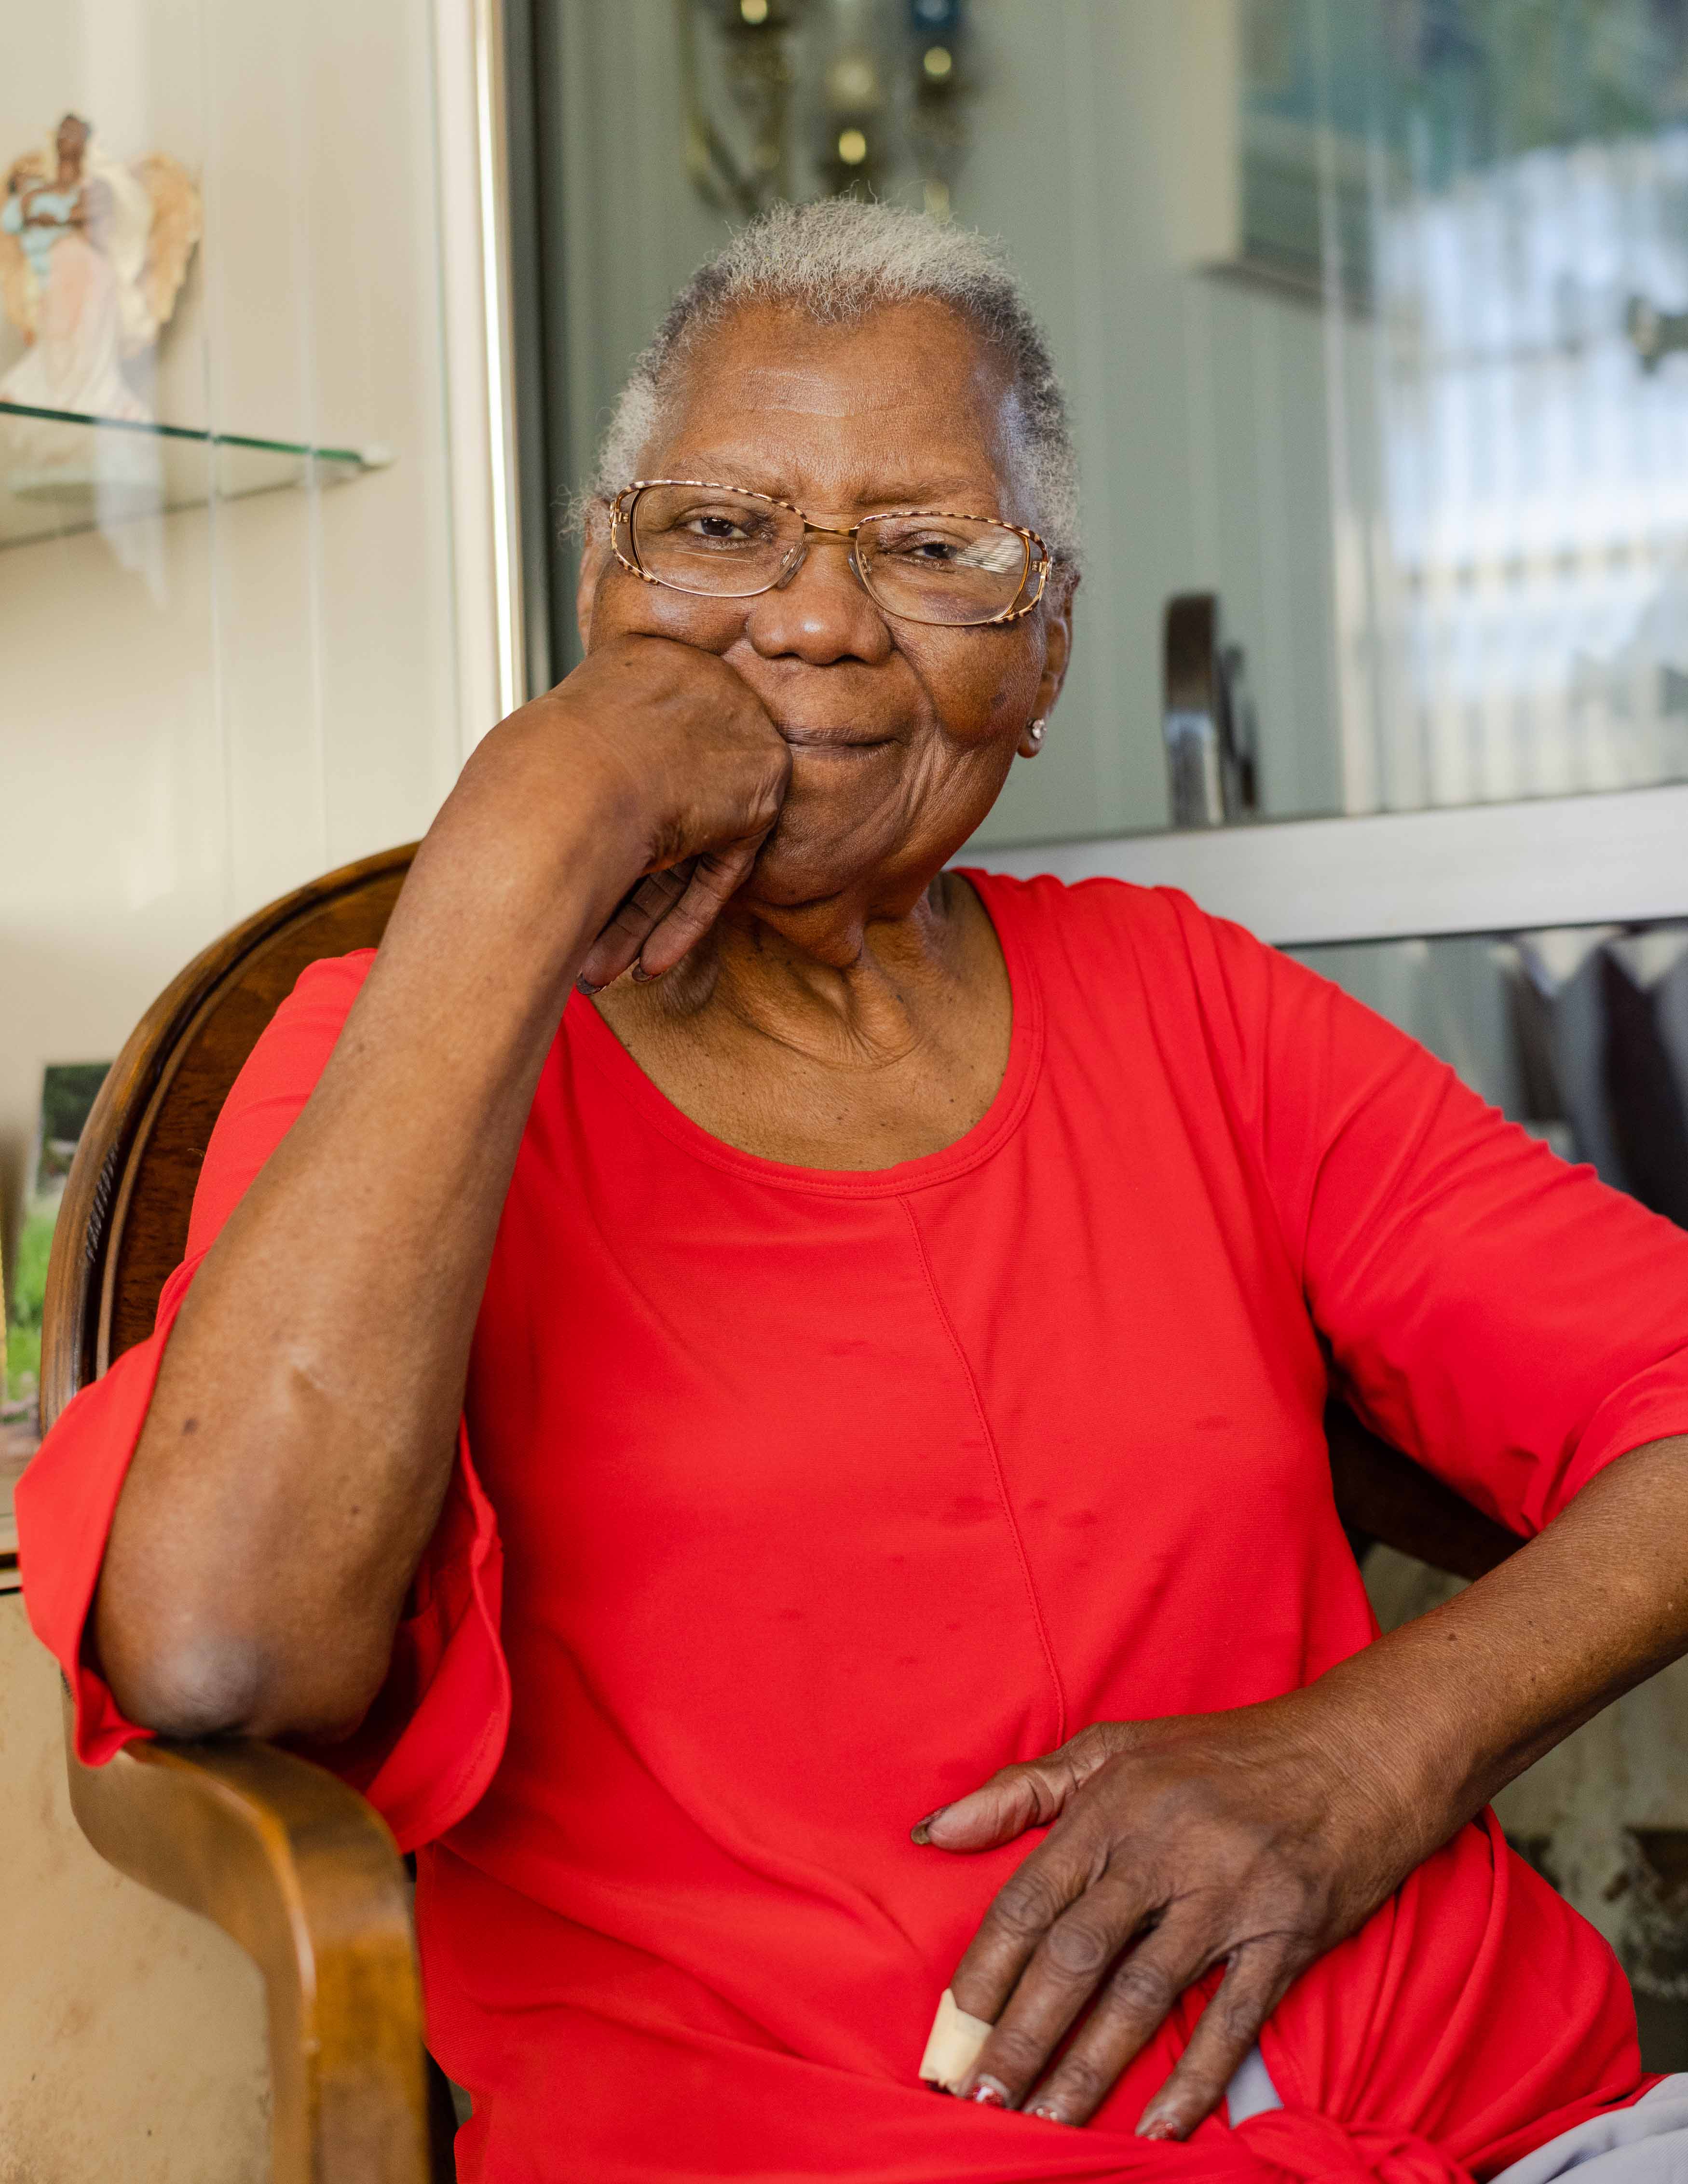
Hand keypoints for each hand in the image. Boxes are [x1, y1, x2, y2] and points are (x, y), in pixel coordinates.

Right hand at [448, 634, 791, 990]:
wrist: (565, 784)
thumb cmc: (532, 769)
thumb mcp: (558, 735)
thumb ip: (584, 754)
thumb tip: (560, 795)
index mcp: (650, 664)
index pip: (645, 754)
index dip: (615, 820)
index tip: (589, 862)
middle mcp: (706, 689)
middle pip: (671, 803)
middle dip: (624, 882)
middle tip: (588, 930)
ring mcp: (740, 737)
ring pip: (691, 846)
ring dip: (640, 915)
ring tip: (601, 965)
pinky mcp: (760, 791)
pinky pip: (720, 871)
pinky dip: (682, 920)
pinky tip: (649, 961)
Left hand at [918, 1699, 1427, 2136]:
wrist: (1358, 1752)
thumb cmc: (1225, 1753)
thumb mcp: (1114, 1747)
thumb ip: (1021, 1791)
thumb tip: (931, 1832)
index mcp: (1113, 1802)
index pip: (1029, 1899)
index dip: (984, 1972)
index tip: (949, 2033)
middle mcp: (1164, 1848)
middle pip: (1075, 1956)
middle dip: (1021, 2035)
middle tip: (979, 2096)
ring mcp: (1228, 1894)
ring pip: (1141, 1996)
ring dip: (1087, 2069)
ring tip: (1042, 2126)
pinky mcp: (1285, 1934)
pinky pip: (1231, 2020)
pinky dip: (1194, 2080)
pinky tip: (1156, 2127)